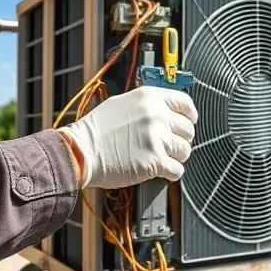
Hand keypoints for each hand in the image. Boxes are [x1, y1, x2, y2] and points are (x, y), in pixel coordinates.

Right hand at [58, 86, 197, 189]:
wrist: (80, 151)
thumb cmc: (96, 130)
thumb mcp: (122, 104)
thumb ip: (147, 106)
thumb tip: (165, 111)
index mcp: (149, 98)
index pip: (185, 102)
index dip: (190, 114)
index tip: (190, 120)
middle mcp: (156, 115)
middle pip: (188, 129)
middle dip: (180, 139)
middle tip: (168, 145)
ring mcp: (157, 138)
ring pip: (185, 150)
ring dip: (176, 156)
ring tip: (161, 157)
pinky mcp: (155, 161)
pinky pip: (178, 170)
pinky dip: (171, 172)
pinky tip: (160, 170)